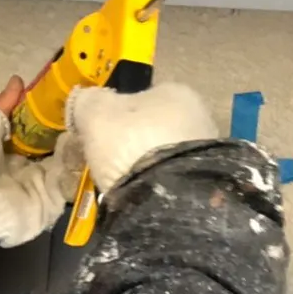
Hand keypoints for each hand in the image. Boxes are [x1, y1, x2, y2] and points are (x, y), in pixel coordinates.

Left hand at [0, 77, 82, 267]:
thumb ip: (3, 105)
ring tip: (95, 123)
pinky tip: (91, 146)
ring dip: (80, 145)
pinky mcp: (53, 203)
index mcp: (11, 152)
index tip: (70, 95)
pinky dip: (82, 166)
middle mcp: (29, 169)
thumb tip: (18, 80)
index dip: (53, 116)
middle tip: (89, 108)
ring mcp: (43, 187)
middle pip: (58, 147)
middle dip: (72, 129)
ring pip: (70, 163)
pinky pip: (72, 183)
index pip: (39, 132)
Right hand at [66, 82, 219, 192]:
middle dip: (131, 146)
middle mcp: (199, 118)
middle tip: (107, 166)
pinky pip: (172, 183)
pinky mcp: (206, 188)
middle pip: (152, 129)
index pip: (140, 98)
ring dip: (144, 170)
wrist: (170, 199)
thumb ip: (87, 102)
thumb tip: (86, 100)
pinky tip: (141, 201)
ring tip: (122, 189)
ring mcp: (206, 155)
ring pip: (163, 158)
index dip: (115, 116)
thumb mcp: (96, 114)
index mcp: (176, 92)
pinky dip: (157, 190)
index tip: (98, 137)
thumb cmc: (132, 145)